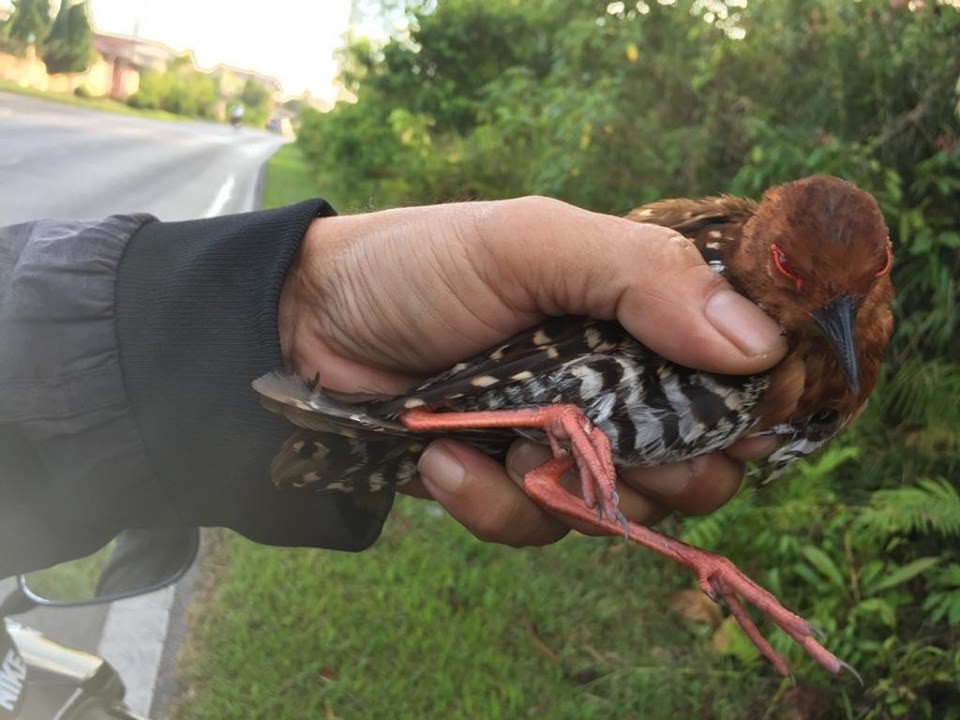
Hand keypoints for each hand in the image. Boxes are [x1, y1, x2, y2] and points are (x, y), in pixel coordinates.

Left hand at [279, 197, 785, 545]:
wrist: (306, 327)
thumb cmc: (420, 266)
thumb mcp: (531, 243)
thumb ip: (641, 275)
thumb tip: (760, 346)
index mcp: (635, 314)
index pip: (735, 373)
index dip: (749, 408)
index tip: (741, 427)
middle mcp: (612, 383)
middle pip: (698, 460)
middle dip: (665, 470)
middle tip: (616, 449)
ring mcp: (560, 441)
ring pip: (623, 509)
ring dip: (567, 486)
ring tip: (501, 441)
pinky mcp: (507, 485)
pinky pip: (537, 528)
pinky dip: (492, 504)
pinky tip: (444, 459)